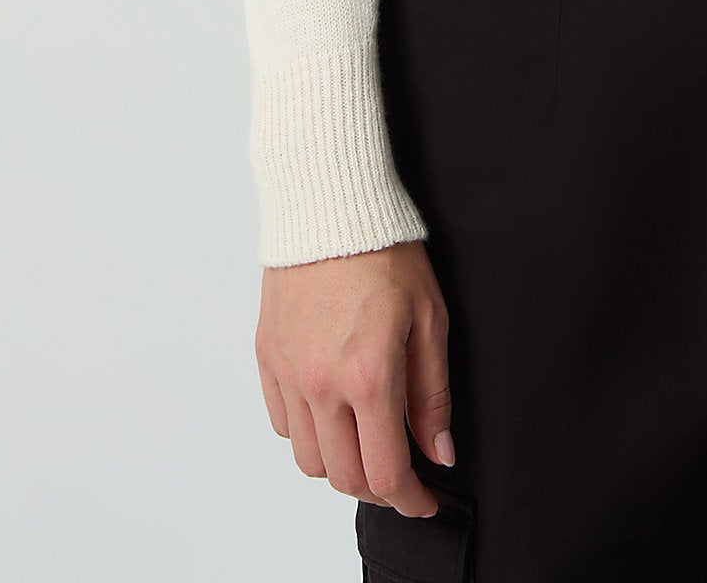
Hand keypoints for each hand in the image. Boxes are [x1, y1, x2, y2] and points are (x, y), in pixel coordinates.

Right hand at [255, 239, 454, 516]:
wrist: (330, 205)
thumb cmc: (387, 252)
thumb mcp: (430, 319)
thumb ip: (433, 394)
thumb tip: (440, 451)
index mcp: (369, 378)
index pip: (386, 471)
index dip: (410, 499)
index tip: (425, 500)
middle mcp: (321, 386)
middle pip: (344, 477)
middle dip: (378, 487)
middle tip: (401, 472)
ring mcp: (289, 374)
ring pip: (309, 460)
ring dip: (340, 464)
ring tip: (366, 441)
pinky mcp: (267, 358)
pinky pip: (283, 424)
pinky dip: (308, 433)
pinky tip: (332, 411)